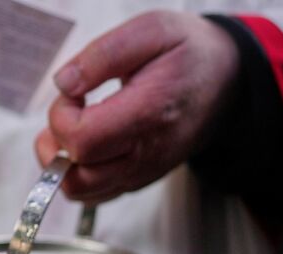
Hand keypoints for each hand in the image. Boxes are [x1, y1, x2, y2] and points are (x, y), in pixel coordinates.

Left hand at [35, 11, 238, 203]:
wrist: (226, 80)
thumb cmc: (188, 54)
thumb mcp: (151, 31)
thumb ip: (103, 55)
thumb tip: (64, 83)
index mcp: (148, 114)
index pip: (82, 140)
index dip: (61, 116)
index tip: (74, 93)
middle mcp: (146, 154)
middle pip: (75, 176)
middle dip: (56, 141)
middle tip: (71, 110)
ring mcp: (141, 172)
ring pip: (79, 191)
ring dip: (60, 162)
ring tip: (71, 128)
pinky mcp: (136, 180)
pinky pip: (92, 194)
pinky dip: (75, 173)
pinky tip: (83, 143)